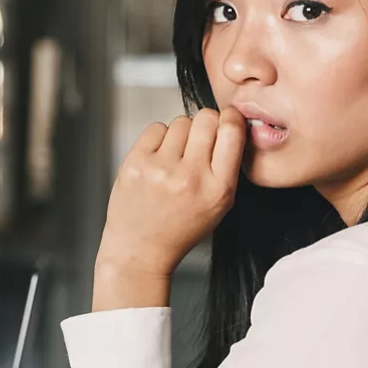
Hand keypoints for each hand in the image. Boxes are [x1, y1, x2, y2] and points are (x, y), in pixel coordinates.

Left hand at [93, 107, 245, 311]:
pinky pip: (156, 128)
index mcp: (218, 189)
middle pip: (206, 118)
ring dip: (181, 134)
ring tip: (175, 156)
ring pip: (181, 121)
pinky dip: (159, 138)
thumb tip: (229, 124)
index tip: (227, 119)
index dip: (230, 119)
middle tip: (199, 139)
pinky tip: (158, 158)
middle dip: (206, 124)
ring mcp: (161, 169)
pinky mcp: (135, 163)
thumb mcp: (219, 205)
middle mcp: (190, 177)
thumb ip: (227, 167)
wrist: (140, 248)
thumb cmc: (180, 228)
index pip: (232, 132)